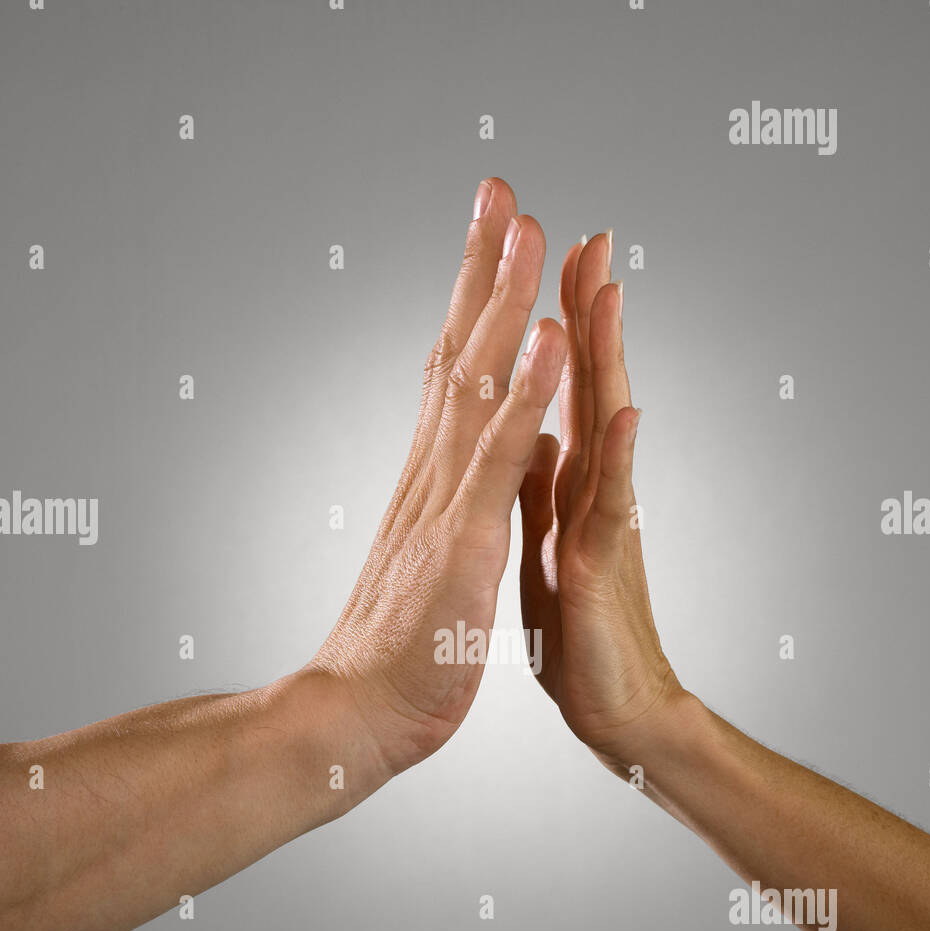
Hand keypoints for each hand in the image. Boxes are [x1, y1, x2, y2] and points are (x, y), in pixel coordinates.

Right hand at [309, 180, 566, 776]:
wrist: (357, 714)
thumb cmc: (400, 650)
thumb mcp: (436, 562)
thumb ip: (460, 506)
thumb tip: (494, 463)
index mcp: (431, 482)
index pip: (452, 373)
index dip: (473, 302)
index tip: (490, 238)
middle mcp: (431, 475)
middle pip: (457, 353)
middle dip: (482, 268)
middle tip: (499, 191)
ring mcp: (443, 502)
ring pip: (475, 384)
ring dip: (502, 302)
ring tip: (524, 228)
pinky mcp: (462, 541)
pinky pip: (501, 458)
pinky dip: (525, 394)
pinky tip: (546, 340)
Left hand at [518, 231, 685, 774]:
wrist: (613, 709)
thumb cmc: (580, 633)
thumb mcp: (548, 545)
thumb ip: (544, 486)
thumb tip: (536, 435)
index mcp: (562, 485)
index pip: (554, 387)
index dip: (548, 321)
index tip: (539, 252)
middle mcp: (588, 493)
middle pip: (583, 386)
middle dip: (582, 307)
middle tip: (588, 233)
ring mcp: (601, 527)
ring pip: (602, 429)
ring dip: (604, 358)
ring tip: (607, 290)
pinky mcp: (602, 573)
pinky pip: (611, 510)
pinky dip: (619, 458)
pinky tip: (626, 412)